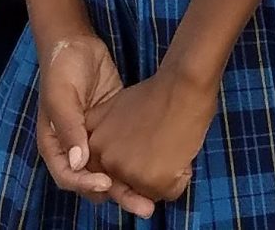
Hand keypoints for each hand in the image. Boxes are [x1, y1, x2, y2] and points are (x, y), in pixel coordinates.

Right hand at [36, 34, 159, 215]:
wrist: (77, 42)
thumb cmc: (62, 68)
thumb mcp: (61, 96)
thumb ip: (69, 128)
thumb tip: (78, 162)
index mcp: (54, 145)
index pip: (69, 177)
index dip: (87, 185)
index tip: (108, 184)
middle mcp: (73, 149)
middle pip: (93, 181)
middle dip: (117, 194)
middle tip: (142, 206)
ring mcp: (94, 140)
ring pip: (110, 170)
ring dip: (129, 184)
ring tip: (152, 198)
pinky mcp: (113, 129)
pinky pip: (121, 153)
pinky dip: (134, 164)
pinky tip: (156, 169)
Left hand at [86, 64, 218, 208]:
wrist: (184, 83)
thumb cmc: (158, 93)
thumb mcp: (115, 110)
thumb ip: (106, 136)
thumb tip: (109, 157)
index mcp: (90, 142)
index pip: (105, 172)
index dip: (129, 162)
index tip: (142, 147)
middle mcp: (102, 158)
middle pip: (128, 184)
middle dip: (146, 171)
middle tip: (159, 142)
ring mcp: (125, 170)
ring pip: (149, 191)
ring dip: (164, 175)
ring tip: (171, 145)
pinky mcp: (150, 179)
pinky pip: (169, 192)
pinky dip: (181, 177)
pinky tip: (182, 151)